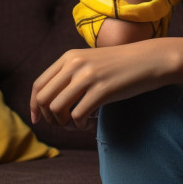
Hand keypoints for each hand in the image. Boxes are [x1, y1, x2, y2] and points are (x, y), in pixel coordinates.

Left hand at [30, 40, 169, 129]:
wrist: (149, 60)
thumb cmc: (119, 65)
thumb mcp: (90, 62)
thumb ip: (70, 75)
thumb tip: (49, 104)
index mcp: (69, 57)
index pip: (38, 85)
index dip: (34, 106)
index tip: (38, 120)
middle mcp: (75, 64)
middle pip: (44, 99)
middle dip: (49, 118)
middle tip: (63, 123)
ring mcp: (88, 76)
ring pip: (57, 109)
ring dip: (64, 123)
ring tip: (77, 123)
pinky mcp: (102, 90)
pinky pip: (78, 116)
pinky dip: (79, 126)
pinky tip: (89, 124)